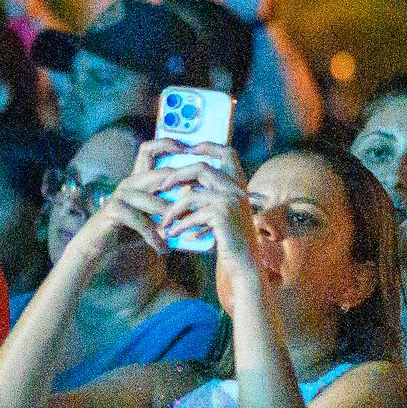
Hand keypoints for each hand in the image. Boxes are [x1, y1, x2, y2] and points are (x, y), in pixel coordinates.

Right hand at [59, 138, 201, 261]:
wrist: (96, 245)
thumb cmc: (127, 230)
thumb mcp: (150, 216)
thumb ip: (169, 207)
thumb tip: (198, 205)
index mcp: (139, 179)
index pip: (151, 149)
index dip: (169, 144)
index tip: (190, 150)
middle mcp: (130, 182)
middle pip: (160, 174)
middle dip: (182, 187)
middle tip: (198, 201)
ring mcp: (120, 195)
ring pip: (155, 202)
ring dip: (170, 219)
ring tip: (182, 232)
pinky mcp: (113, 209)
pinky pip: (142, 222)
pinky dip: (154, 237)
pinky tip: (162, 249)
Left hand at [149, 141, 255, 269]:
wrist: (245, 262)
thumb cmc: (229, 239)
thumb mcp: (221, 213)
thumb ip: (208, 197)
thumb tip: (182, 188)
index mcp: (239, 184)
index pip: (227, 153)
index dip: (208, 146)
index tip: (188, 148)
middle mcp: (237, 188)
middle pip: (201, 168)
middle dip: (176, 175)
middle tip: (161, 186)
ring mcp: (231, 199)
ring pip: (191, 195)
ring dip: (172, 210)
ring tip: (163, 223)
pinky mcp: (222, 213)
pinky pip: (191, 215)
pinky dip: (179, 226)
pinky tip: (173, 235)